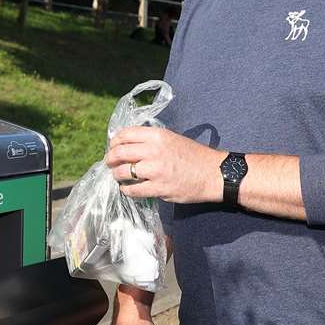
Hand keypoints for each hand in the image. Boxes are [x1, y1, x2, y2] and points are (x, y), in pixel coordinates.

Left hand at [106, 125, 221, 203]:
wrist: (215, 173)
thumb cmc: (194, 156)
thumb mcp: (172, 139)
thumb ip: (151, 140)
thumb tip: (127, 145)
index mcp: (157, 135)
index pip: (125, 134)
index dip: (114, 142)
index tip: (113, 147)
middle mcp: (154, 150)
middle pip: (119, 153)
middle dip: (110, 159)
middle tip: (110, 163)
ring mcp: (155, 170)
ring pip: (122, 172)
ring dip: (117, 175)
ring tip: (119, 177)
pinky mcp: (159, 188)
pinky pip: (133, 190)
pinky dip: (126, 190)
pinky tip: (128, 189)